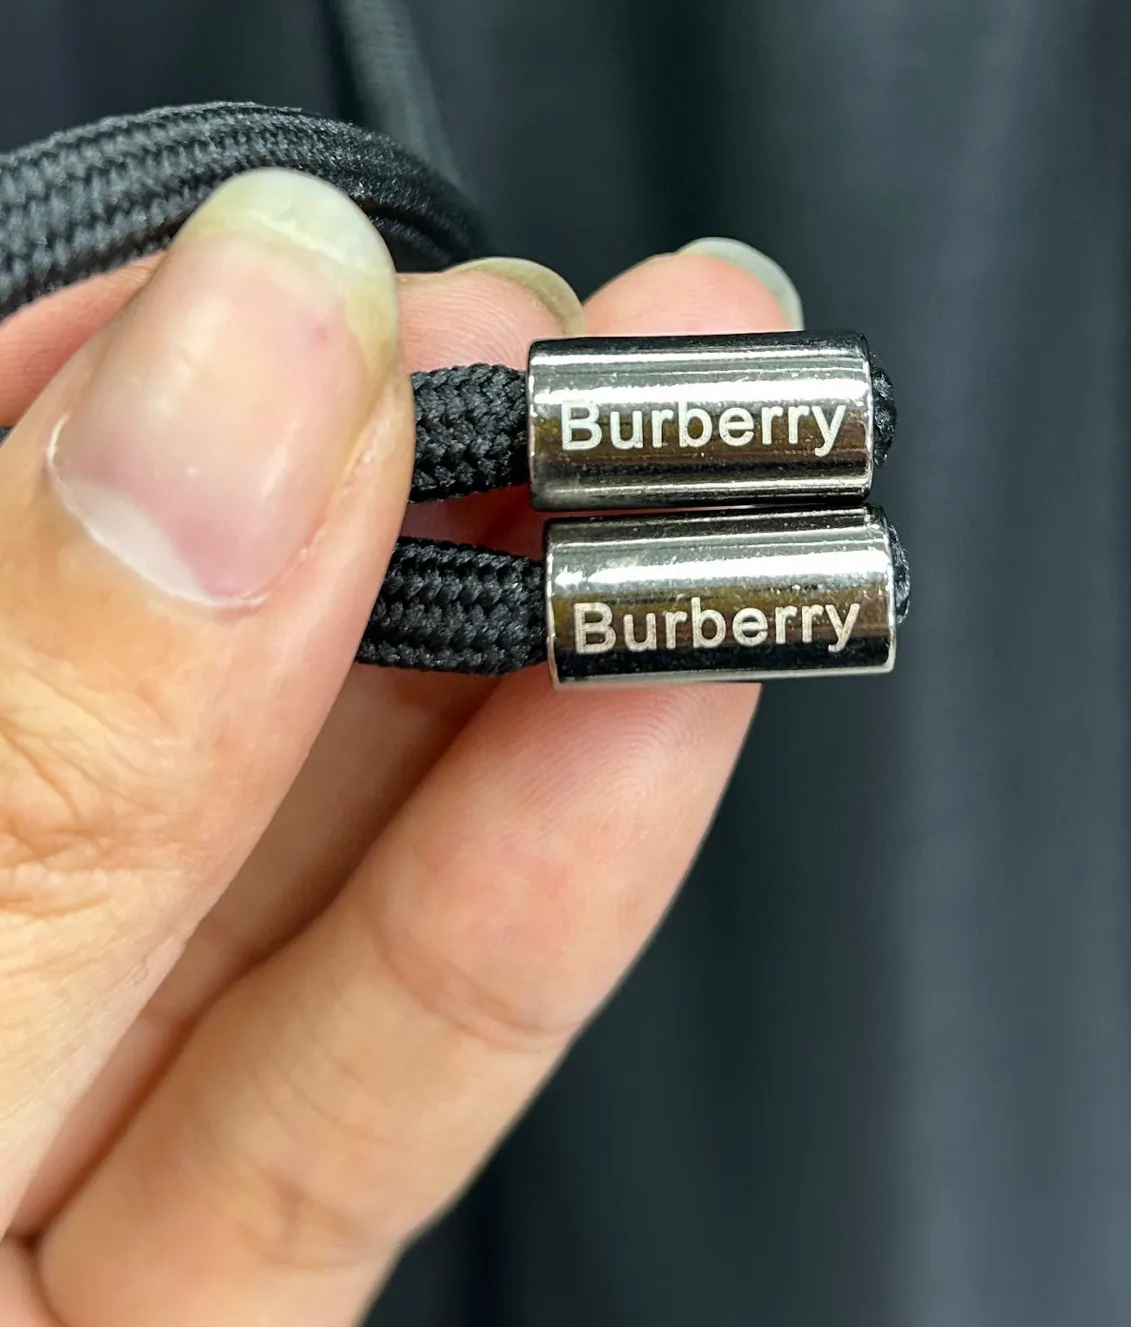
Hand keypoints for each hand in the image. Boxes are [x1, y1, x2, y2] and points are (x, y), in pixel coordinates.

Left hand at [0, 172, 785, 1325]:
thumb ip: (51, 748)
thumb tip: (244, 361)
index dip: (147, 370)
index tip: (336, 269)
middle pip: (177, 684)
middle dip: (413, 488)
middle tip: (593, 340)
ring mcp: (42, 1162)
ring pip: (304, 871)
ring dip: (539, 661)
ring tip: (702, 483)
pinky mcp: (200, 1313)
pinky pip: (371, 1096)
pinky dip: (540, 905)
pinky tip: (664, 718)